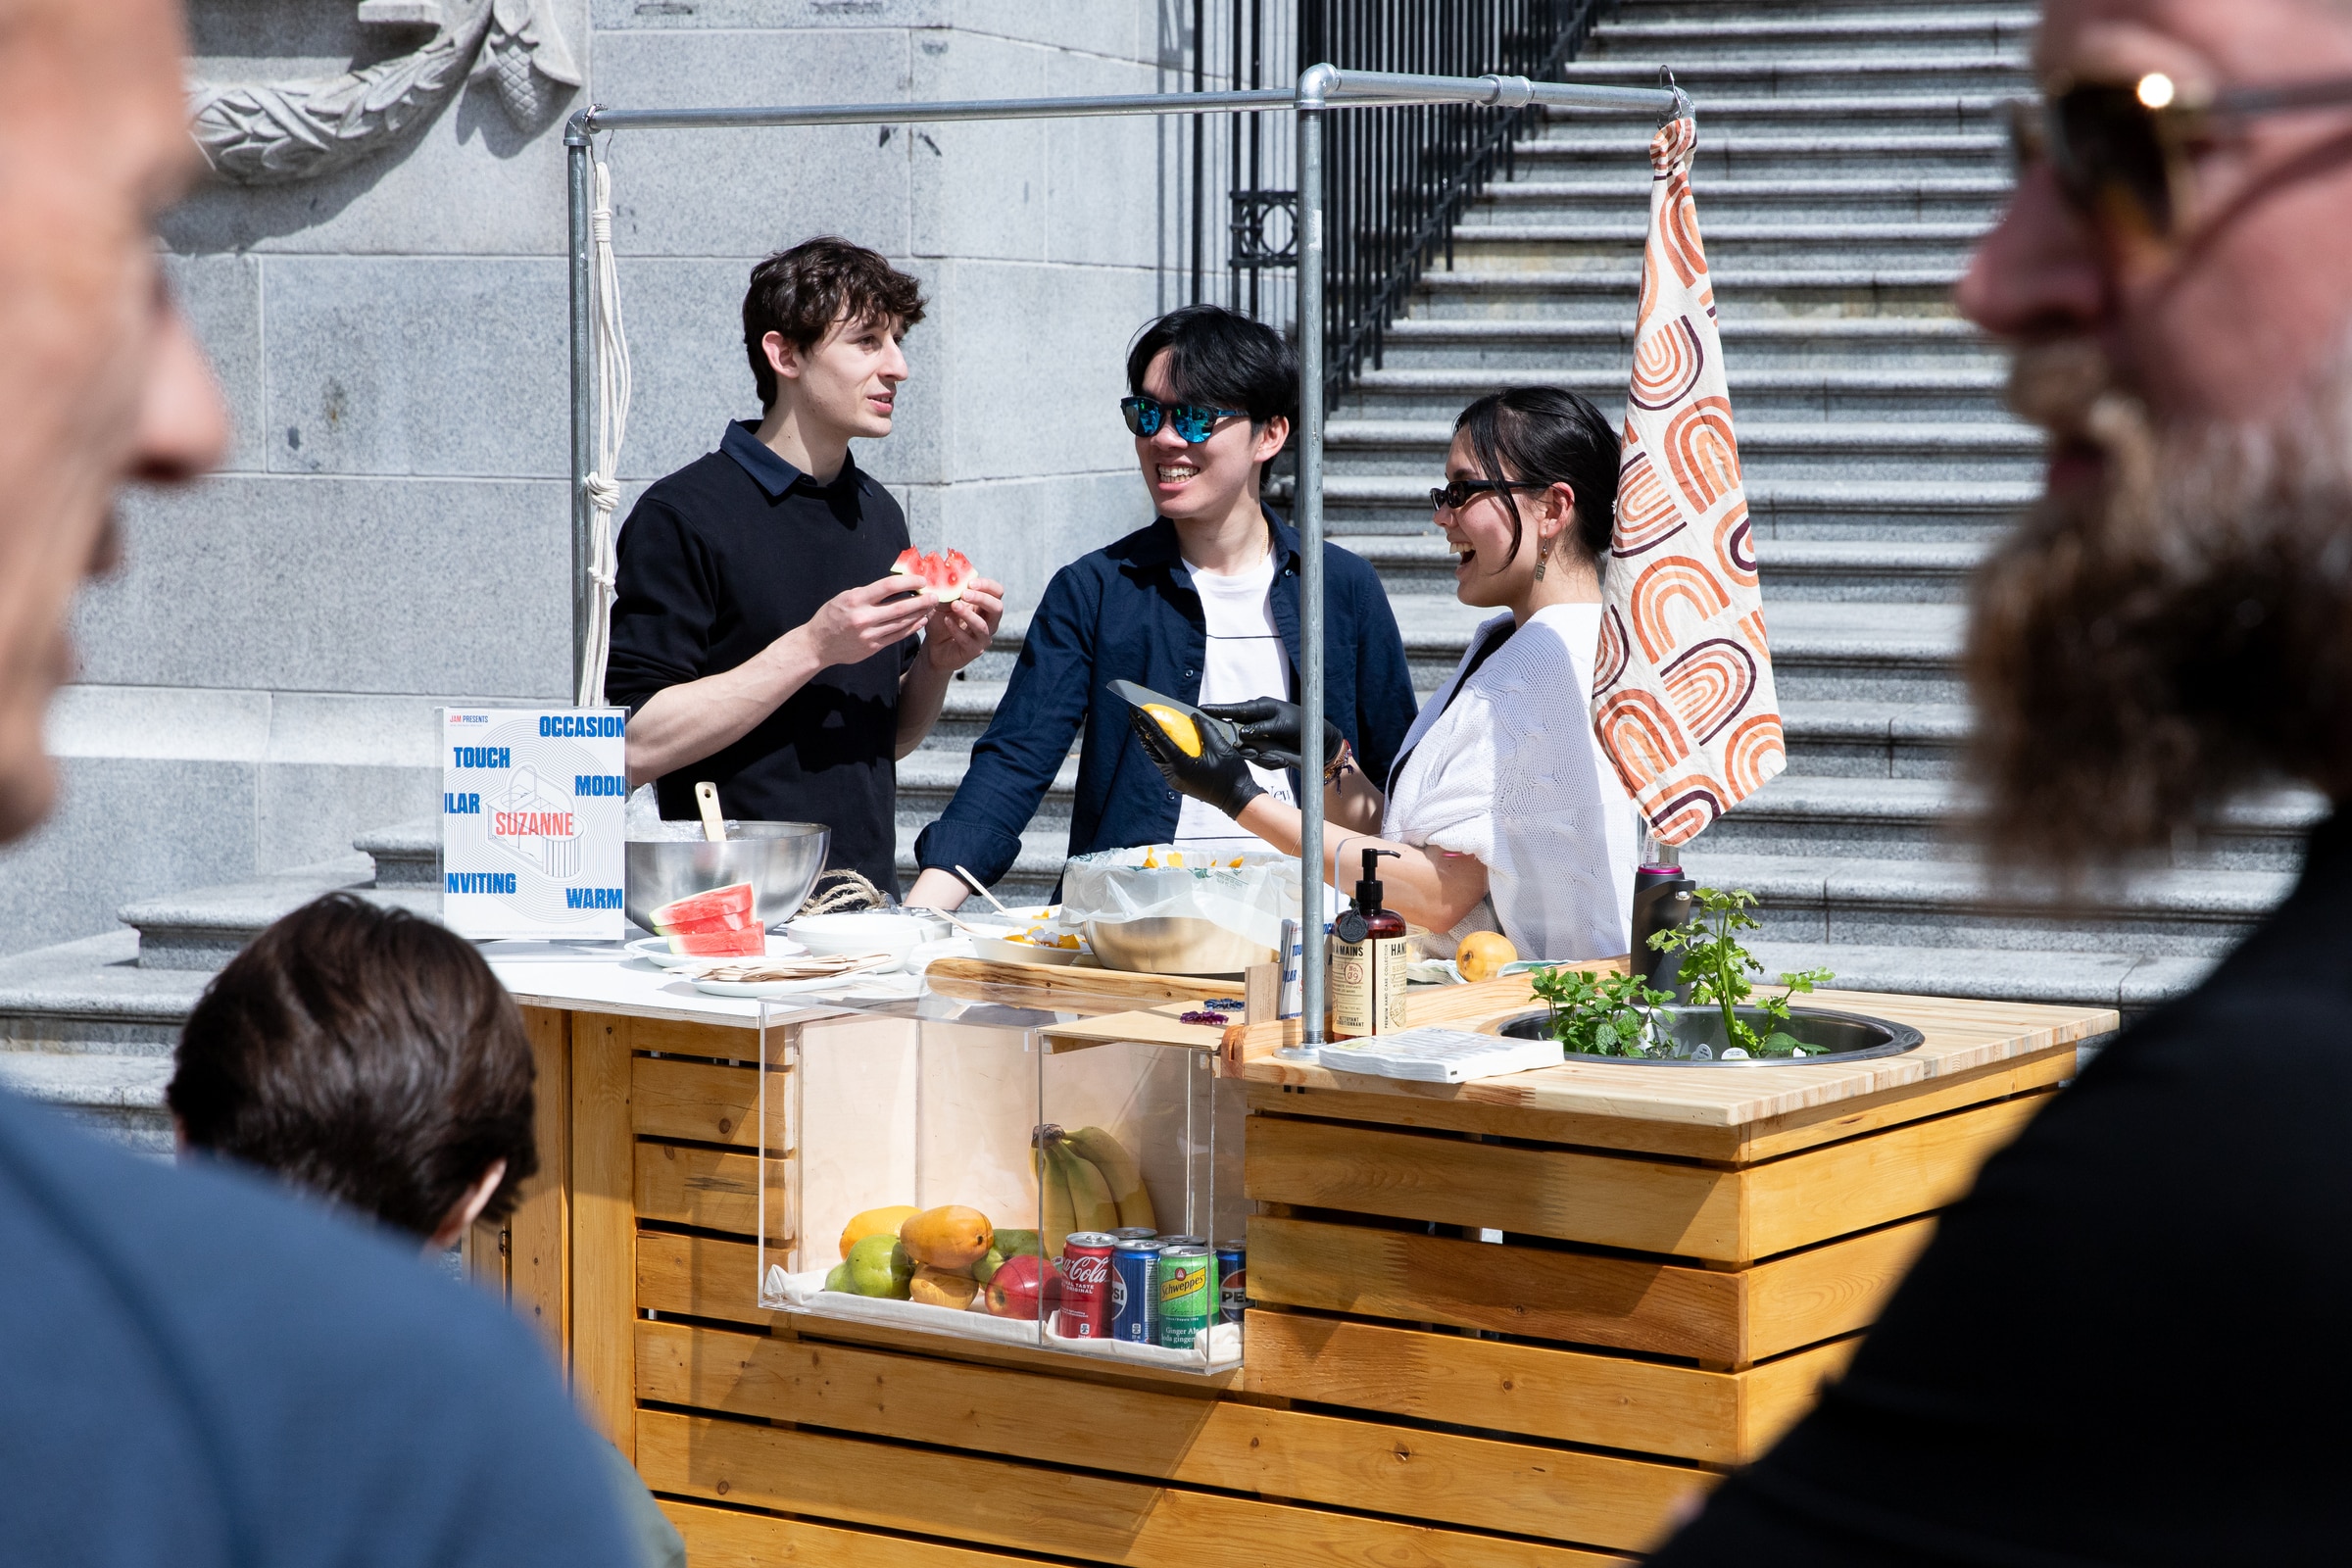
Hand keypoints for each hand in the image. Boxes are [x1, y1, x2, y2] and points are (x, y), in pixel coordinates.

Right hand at [790, 575, 937, 669]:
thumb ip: (868, 592)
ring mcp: (869, 635)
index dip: (908, 582)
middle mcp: (863, 618)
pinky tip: (921, 621)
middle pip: (900, 607)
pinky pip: (898, 636)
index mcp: (855, 600)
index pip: (888, 586)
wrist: (817, 645)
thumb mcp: (845, 597)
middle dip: (921, 601)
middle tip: (935, 595)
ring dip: (920, 614)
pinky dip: (911, 628)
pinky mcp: (873, 647)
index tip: (922, 580)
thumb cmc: (832, 616)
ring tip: (931, 607)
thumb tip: (896, 584)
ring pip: (902, 623)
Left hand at [919, 575, 1004, 673]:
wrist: (934, 647)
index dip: (987, 585)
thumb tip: (947, 574)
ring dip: (968, 614)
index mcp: (985, 607)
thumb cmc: (941, 622)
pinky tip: (946, 620)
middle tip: (964, 594)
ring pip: (983, 625)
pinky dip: (956, 629)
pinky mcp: (973, 651)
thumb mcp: (944, 602)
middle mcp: (989, 622)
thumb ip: (949, 590)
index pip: (997, 592)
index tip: (970, 582)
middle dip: (982, 598)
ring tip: (954, 605)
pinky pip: (968, 640)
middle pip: (997, 608)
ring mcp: (982, 637)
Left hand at [1129, 708, 1263, 819]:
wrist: (1237, 799)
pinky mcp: (1179, 782)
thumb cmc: (1231, 775)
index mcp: (1181, 765)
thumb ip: (1205, 729)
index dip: (1147, 723)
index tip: (1137, 710)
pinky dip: (1159, 749)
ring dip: (1148, 740)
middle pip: (1152, 749)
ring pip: (1156, 757)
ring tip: (1141, 724)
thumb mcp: (1220, 747)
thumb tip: (1193, 716)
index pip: (1159, 739)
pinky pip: (1164, 762)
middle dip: (1141, 730)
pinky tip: (1158, 739)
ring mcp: (1175, 780)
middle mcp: (1173, 774)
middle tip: (1133, 714)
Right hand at [1200, 696, 1342, 771]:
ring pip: (1247, 748)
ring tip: (1277, 758)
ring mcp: (1259, 736)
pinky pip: (1258, 757)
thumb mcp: (1282, 724)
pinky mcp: (1263, 749)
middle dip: (1244, 745)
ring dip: (1261, 756)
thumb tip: (1242, 733)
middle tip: (1256, 751)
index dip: (1218, 711)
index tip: (1201, 710)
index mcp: (1261, 707)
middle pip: (1237, 732)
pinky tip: (1280, 760)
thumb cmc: (1302, 726)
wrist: (1319, 743)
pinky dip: (1268, 760)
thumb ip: (1261, 727)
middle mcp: (1257, 720)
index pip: (1235, 709)